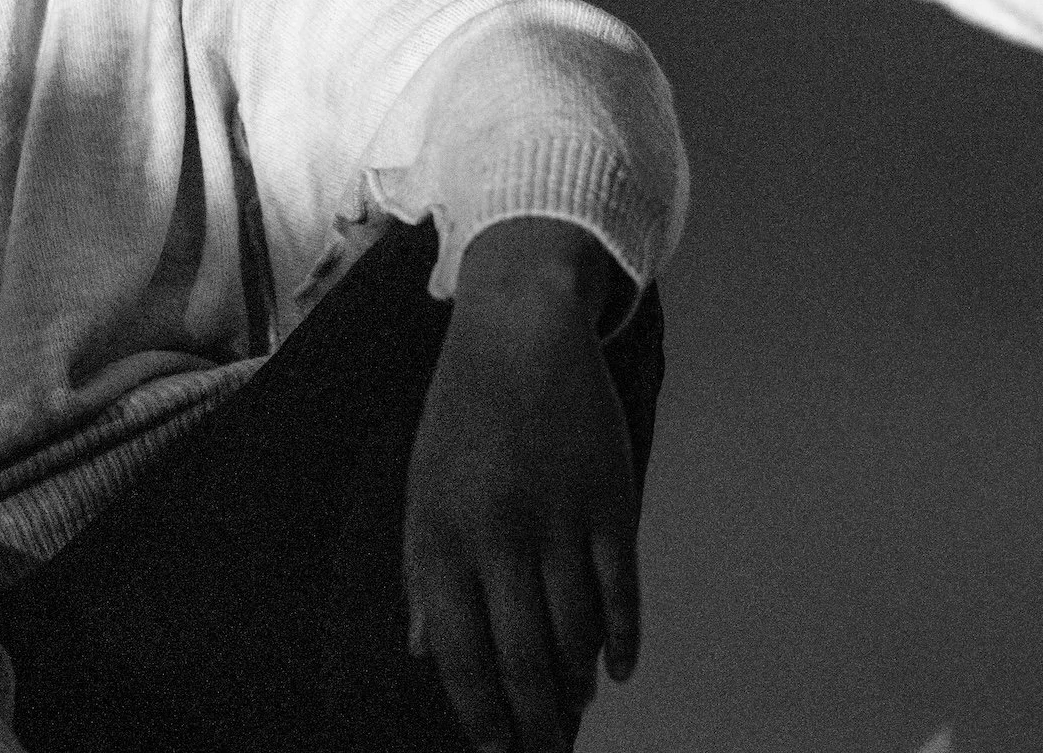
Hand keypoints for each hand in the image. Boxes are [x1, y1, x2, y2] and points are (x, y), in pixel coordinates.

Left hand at [407, 217, 640, 751]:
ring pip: (575, 632)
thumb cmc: (461, 415)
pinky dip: (621, 638)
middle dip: (534, 719)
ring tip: (573, 716)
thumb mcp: (421, 489)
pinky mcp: (611, 499)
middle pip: (524, 656)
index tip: (493, 748)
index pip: (461, 652)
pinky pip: (620, 589)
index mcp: (442, 534)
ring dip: (576, 685)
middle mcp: (500, 534)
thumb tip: (424, 654)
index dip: (479, 711)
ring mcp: (561, 518)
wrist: (519, 330)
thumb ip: (422, 573)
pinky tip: (617, 672)